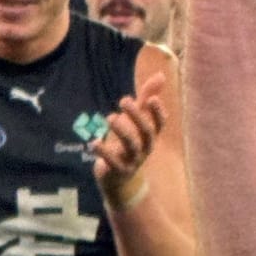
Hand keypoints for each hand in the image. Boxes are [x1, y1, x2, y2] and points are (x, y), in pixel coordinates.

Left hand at [91, 76, 168, 207]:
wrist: (121, 179)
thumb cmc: (130, 144)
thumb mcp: (137, 121)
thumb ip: (147, 98)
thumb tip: (161, 75)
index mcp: (150, 136)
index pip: (159, 123)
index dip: (157, 112)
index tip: (152, 99)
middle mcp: (145, 147)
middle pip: (147, 133)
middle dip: (138, 117)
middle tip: (124, 100)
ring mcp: (133, 160)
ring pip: (132, 146)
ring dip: (122, 131)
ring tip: (110, 117)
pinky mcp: (119, 170)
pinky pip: (113, 162)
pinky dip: (104, 152)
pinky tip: (94, 142)